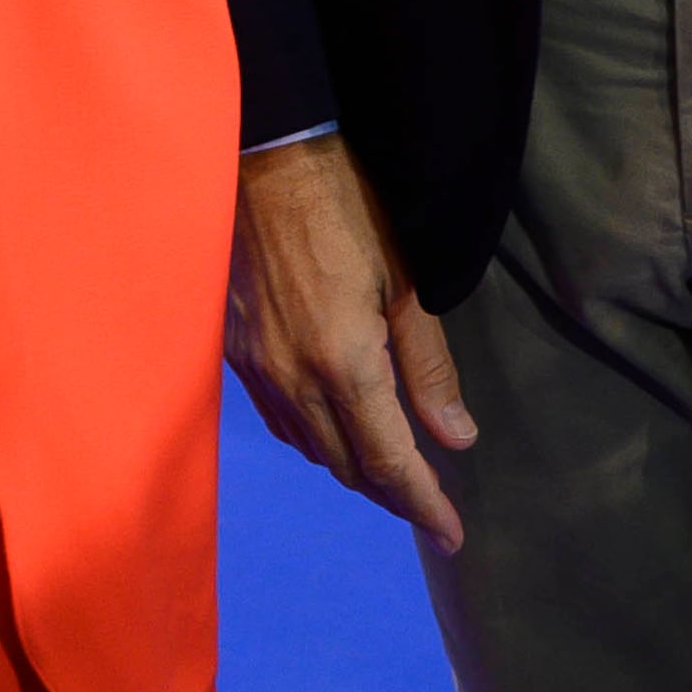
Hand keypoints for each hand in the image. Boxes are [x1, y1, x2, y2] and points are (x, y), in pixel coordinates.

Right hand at [226, 133, 474, 552]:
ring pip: (310, 448)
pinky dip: (314, 438)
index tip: (453, 535)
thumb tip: (457, 438)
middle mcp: (293, 379)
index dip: (424, 504)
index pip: (389, 461)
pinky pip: (278, 419)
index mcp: (342, 362)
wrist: (264, 156)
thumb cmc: (345, 204)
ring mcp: (257, 368)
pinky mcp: (235, 351)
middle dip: (393, 495)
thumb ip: (429, 367)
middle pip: (348, 466)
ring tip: (392, 475)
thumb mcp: (406, 280)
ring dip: (353, 470)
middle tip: (431, 509)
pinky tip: (334, 430)